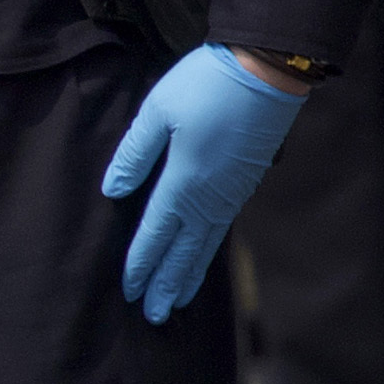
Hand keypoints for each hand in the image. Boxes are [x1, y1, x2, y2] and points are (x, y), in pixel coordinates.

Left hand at [102, 46, 309, 323]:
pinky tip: (202, 255)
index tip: (131, 292)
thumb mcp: (157, 112)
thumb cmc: (208, 84)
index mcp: (185, 181)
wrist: (270, 68)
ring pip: (208, 243)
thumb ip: (134, 153)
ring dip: (191, 273)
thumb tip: (113, 190)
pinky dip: (210, 248)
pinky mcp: (248, 178)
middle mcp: (212, 194)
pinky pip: (223, 226)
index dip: (141, 264)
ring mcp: (234, 190)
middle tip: (155, 316)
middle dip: (168, 284)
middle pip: (185, 250)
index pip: (156, 234)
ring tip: (178, 300)